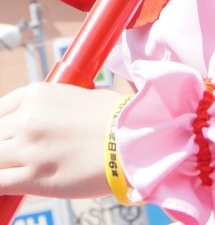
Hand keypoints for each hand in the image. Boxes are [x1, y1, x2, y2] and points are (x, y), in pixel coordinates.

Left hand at [0, 83, 122, 198]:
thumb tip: (47, 119)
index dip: (2, 127)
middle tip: (15, 157)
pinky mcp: (34, 177)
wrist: (131, 140)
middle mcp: (27, 118)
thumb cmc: (115, 118)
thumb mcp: (80, 96)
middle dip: (3, 147)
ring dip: (3, 165)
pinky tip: (6, 191)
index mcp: (37, 94)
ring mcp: (28, 148)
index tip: (6, 137)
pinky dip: (0, 186)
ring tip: (15, 171)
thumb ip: (53, 107)